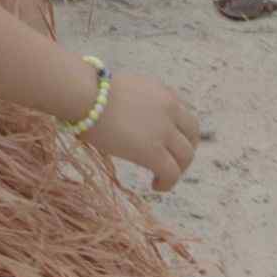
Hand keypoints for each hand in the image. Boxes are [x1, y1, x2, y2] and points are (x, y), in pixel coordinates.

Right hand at [78, 73, 200, 191]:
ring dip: (178, 169)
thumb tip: (118, 115)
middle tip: (173, 162)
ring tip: (162, 178)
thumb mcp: (123, 91)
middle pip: (192, 133)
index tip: (168, 142)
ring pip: (186, 155)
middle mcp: (169, 108)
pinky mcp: (154, 151)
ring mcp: (164, 130)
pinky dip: (167, 182)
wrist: (83, 96)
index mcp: (161, 91)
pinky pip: (172, 172)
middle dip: (185, 149)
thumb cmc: (87, 93)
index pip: (183, 112)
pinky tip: (156, 186)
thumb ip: (131, 102)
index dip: (179, 131)